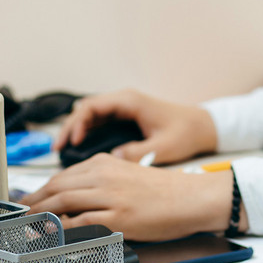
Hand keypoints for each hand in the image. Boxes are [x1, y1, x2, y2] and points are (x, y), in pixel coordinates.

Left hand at [21, 154, 246, 240]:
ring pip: (63, 201)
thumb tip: (74, 201)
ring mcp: (110, 196)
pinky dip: (61, 228)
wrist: (190, 198)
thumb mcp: (128, 176)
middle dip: (33, 202)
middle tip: (20, 216)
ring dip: (40, 215)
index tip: (29, 201)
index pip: (62, 176)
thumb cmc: (164, 191)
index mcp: (105, 163)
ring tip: (27, 227)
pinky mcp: (118, 216)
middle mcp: (104, 175)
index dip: (40, 190)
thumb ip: (101, 183)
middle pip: (56, 187)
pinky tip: (51, 234)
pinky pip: (80, 222)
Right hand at [55, 89, 216, 164]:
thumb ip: (137, 153)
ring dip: (76, 131)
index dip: (77, 124)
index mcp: (130, 101)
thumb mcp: (162, 146)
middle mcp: (125, 101)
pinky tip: (80, 149)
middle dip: (70, 128)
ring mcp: (125, 108)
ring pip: (91, 116)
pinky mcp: (127, 118)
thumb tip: (112, 160)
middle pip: (86, 110)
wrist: (205, 127)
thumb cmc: (187, 132)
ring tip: (62, 151)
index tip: (71, 142)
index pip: (92, 107)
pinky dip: (87, 133)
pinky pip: (100, 122)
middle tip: (57, 150)